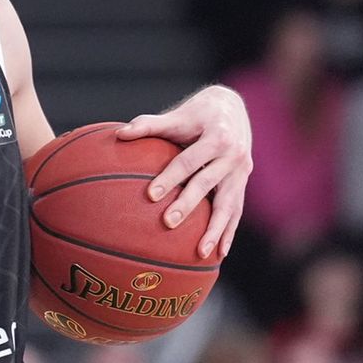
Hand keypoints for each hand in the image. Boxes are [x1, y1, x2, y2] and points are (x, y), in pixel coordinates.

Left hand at [117, 85, 251, 258]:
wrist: (232, 109)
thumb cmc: (197, 115)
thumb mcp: (177, 116)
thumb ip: (149, 125)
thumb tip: (120, 134)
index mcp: (217, 136)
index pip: (189, 160)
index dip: (170, 177)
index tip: (150, 195)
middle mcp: (233, 155)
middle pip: (207, 183)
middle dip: (188, 204)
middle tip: (167, 223)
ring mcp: (241, 171)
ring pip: (228, 204)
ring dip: (215, 230)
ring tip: (200, 252)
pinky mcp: (243, 184)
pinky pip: (236, 211)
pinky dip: (228, 232)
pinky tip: (219, 254)